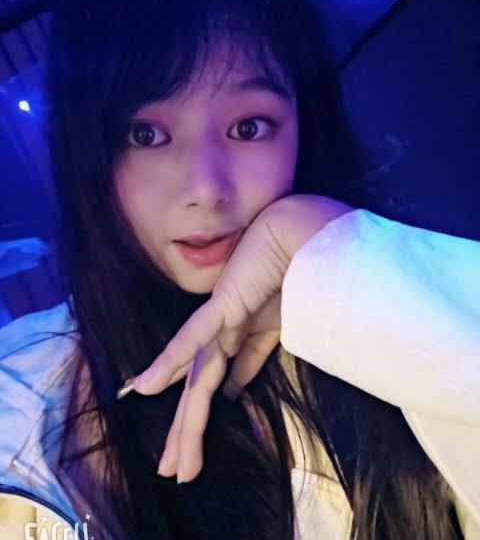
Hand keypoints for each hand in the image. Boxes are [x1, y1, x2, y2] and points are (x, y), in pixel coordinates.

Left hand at [121, 194, 351, 481]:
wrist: (304, 236)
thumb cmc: (296, 275)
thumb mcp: (276, 328)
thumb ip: (252, 357)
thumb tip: (234, 392)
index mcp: (237, 340)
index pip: (214, 387)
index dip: (202, 417)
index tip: (193, 446)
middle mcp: (222, 336)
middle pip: (200, 392)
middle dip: (188, 432)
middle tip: (175, 470)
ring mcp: (219, 323)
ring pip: (195, 382)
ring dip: (185, 423)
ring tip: (171, 463)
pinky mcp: (222, 307)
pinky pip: (192, 339)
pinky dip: (169, 362)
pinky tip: (142, 388)